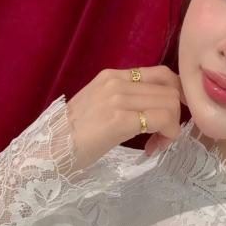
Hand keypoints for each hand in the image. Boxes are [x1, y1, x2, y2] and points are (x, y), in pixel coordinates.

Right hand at [66, 66, 187, 170]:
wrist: (48, 152)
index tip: (174, 115)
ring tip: (155, 144)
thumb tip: (155, 109)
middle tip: (162, 137)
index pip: (162, 74)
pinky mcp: (119, 119)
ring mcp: (117, 98)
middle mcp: (116, 81)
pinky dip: (166, 136)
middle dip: (175, 116)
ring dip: (171, 128)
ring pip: (170, 104)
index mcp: (111, 76)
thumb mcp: (99, 107)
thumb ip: (125, 101)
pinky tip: (151, 149)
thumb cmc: (72, 136)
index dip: (177, 94)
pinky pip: (162, 120)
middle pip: (171, 90)